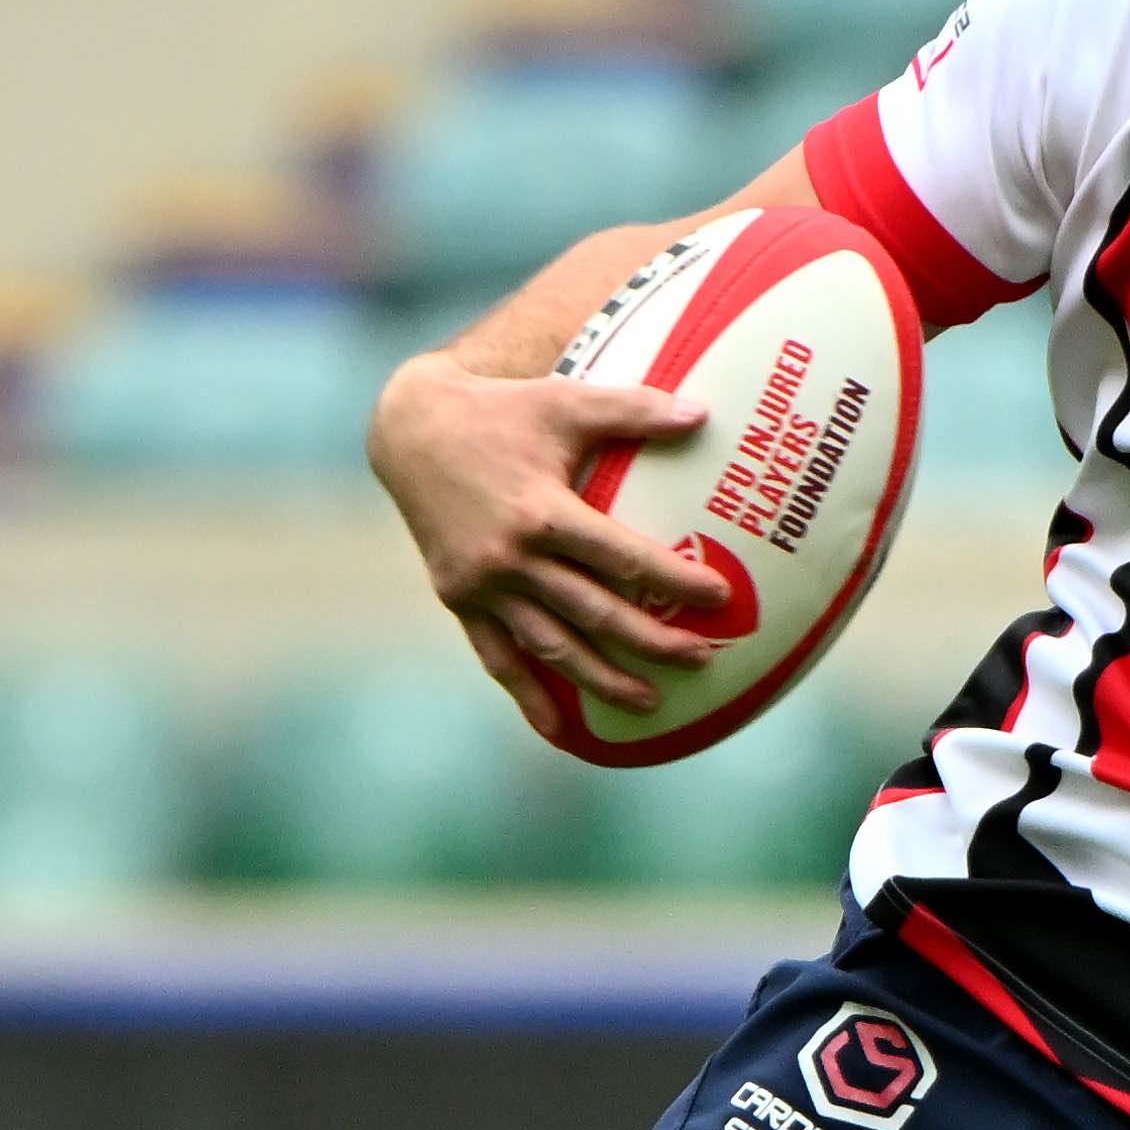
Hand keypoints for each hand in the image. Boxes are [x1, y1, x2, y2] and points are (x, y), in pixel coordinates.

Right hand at [368, 342, 728, 731]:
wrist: (409, 429)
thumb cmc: (500, 411)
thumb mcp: (564, 399)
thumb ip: (634, 409)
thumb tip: (702, 414)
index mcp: (542, 513)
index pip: (622, 558)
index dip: (672, 580)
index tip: (720, 598)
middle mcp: (510, 558)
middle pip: (595, 613)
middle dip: (653, 642)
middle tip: (704, 659)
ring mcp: (482, 585)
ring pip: (551, 646)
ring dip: (602, 680)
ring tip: (651, 703)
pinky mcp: (459, 599)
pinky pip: (497, 656)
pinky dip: (528, 694)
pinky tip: (558, 730)